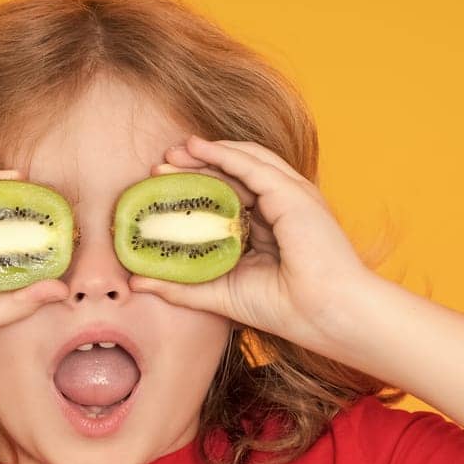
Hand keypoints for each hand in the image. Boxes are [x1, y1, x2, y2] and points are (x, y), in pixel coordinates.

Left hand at [127, 135, 372, 355]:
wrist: (325, 314)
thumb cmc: (285, 309)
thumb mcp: (220, 294)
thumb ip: (181, 286)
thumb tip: (137, 281)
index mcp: (270, 229)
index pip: (228, 199)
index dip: (196, 191)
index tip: (161, 191)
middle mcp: (281, 207)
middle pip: (233, 177)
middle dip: (195, 168)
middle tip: (160, 166)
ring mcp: (289, 197)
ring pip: (243, 163)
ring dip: (206, 154)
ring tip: (174, 152)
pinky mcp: (292, 193)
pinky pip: (253, 164)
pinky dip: (224, 153)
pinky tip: (197, 149)